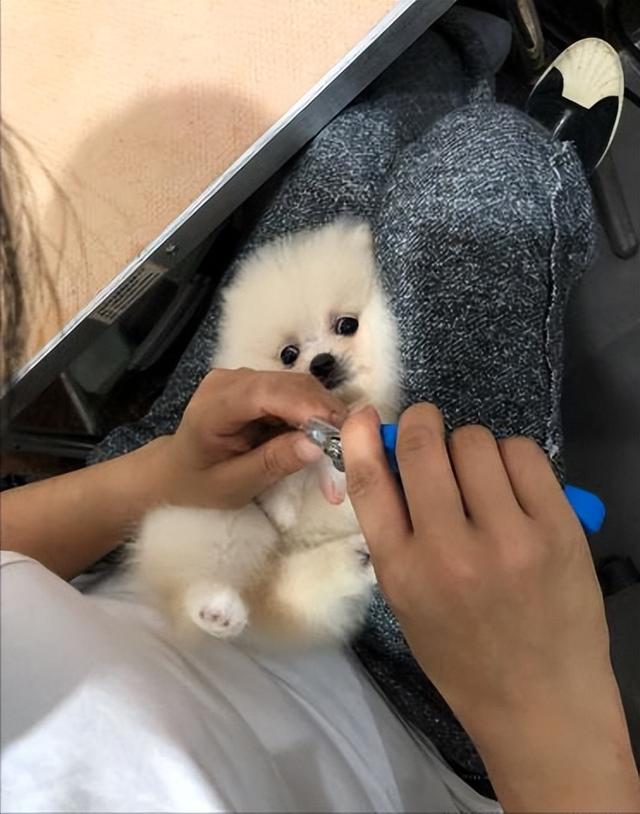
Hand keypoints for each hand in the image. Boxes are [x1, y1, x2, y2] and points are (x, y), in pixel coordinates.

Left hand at [150, 367, 346, 508]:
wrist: (176, 471)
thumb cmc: (199, 483)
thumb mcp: (234, 485)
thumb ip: (273, 462)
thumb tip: (316, 446)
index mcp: (214, 405)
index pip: (266, 393)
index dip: (306, 407)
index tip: (340, 431)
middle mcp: (230, 380)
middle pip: (289, 385)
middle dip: (324, 412)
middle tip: (351, 446)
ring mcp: (244, 378)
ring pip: (298, 387)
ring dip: (324, 414)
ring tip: (340, 446)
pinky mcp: (258, 384)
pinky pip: (295, 393)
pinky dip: (314, 414)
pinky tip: (323, 437)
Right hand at [342, 403, 639, 811]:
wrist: (542, 704)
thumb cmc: (464, 657)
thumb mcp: (407, 602)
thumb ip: (396, 533)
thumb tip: (391, 460)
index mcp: (403, 572)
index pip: (370, 483)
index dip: (363, 437)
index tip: (365, 415)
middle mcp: (450, 549)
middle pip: (424, 445)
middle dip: (422, 425)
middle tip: (429, 433)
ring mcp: (509, 537)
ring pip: (475, 440)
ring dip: (469, 447)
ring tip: (480, 477)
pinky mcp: (558, 528)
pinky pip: (523, 453)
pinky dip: (510, 457)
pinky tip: (512, 484)